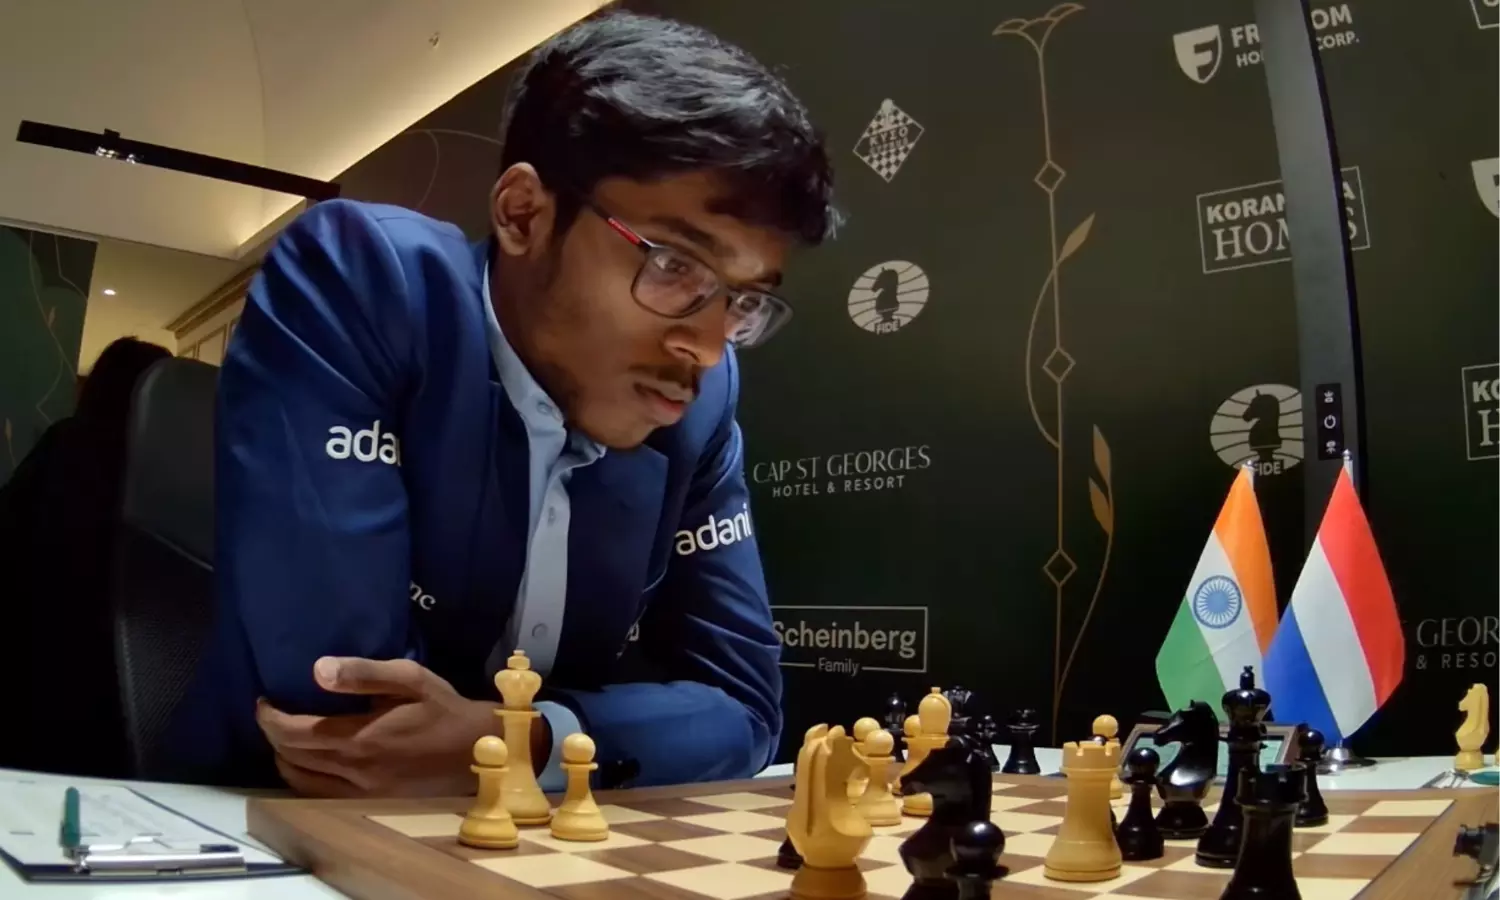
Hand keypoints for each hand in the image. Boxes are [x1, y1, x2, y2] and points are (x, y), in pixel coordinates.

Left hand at [256, 657, 500, 797]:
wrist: (476, 750)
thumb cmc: (443, 709)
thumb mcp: (410, 679)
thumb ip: (364, 673)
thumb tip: (317, 670)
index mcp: (359, 738)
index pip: (294, 733)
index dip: (270, 717)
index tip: (264, 700)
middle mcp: (353, 770)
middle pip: (291, 757)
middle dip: (273, 734)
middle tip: (271, 713)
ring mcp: (359, 791)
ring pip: (300, 780)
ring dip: (283, 758)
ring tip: (284, 736)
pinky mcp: (368, 801)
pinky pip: (319, 795)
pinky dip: (302, 778)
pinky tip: (308, 762)